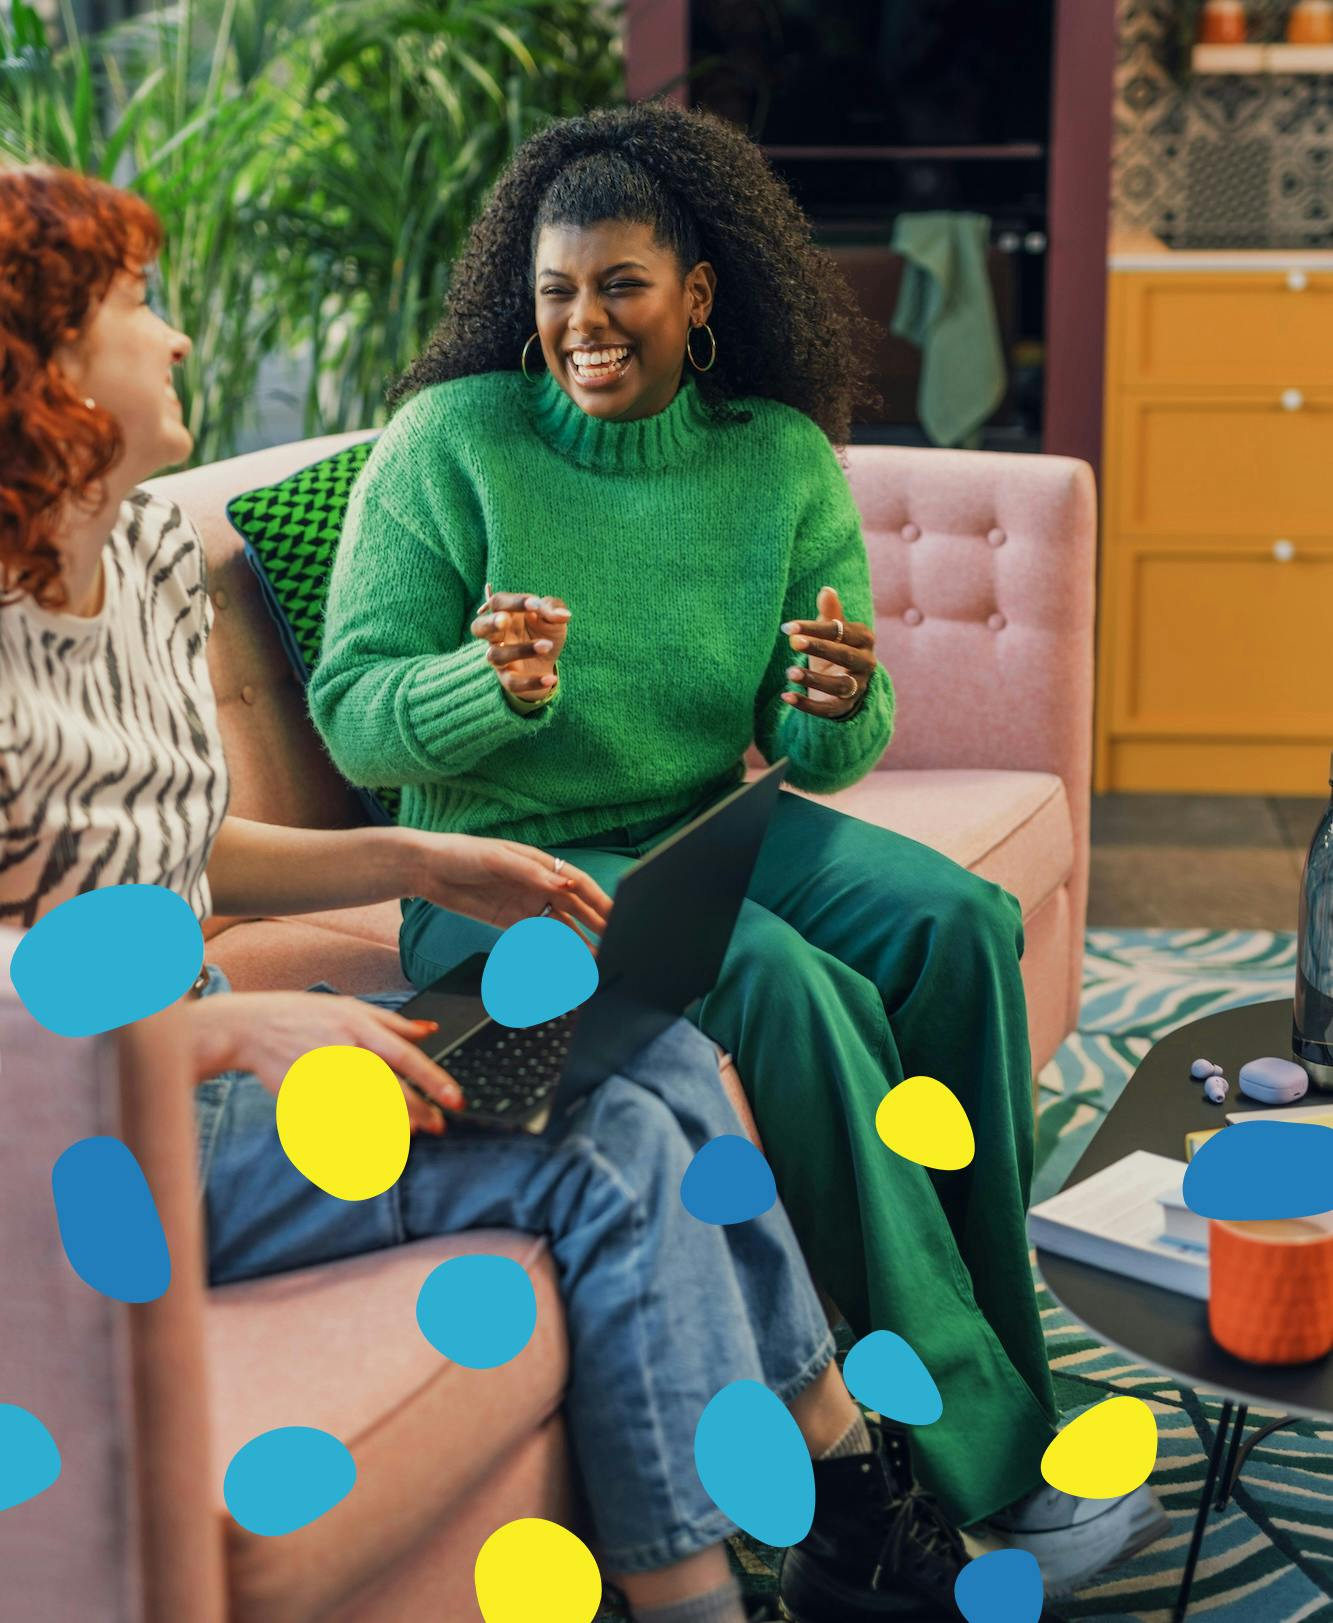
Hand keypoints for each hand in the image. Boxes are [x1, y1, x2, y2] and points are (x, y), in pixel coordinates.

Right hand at [186, 991, 463, 1136]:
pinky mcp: (304, 1094)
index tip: (455, 1099)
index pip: (405, 1056)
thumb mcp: (351, 1008)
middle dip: (417, 1110)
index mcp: (359, 1027)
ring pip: (362, 1106)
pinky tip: (371, 1144)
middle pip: (388, 1087)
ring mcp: (322, 1074)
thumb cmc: (305, 1015)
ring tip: (410, 1134)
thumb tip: (430, 1030)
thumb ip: (393, 1022)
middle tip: (438, 1126)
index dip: (433, 1079)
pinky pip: (334, 1120)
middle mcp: (344, 1050)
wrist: (251, 1027)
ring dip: (390, 1124)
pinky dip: (354, 1133)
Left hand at [410, 833, 610, 943]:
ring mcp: (527, 904)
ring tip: (594, 961)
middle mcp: (539, 884)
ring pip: (561, 926)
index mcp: (541, 864)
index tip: (616, 916)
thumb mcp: (498, 859)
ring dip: (578, 943)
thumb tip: (566, 884)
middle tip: (615, 943)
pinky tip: (566, 963)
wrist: (427, 870)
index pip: (579, 883)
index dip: (600, 900)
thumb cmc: (462, 854)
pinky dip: (554, 950)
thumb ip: (532, 873)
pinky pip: (539, 938)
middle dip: (596, 925)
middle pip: (576, 907)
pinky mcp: (511, 922)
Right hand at [471, 583, 569, 699]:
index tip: (535, 605)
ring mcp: (499, 658)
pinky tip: (552, 678)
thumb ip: (554, 610)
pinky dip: (532, 682)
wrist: (547, 661)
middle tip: (505, 620)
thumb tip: (564, 615)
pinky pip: (512, 683)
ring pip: (495, 656)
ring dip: (520, 650)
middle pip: (478, 627)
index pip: (499, 602)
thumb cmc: (544, 631)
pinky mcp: (507, 679)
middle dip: (490, 623)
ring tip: (547, 646)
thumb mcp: (552, 617)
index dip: (514, 602)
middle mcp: (496, 635)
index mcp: (504, 613)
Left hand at [780, 585, 875, 718]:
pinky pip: (827, 708)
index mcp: (864, 639)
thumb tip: (826, 589)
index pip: (842, 631)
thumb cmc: (835, 650)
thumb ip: (830, 614)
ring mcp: (858, 687)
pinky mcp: (845, 707)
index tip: (788, 627)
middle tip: (793, 643)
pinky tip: (786, 697)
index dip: (816, 629)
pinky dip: (807, 704)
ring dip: (814, 679)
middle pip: (844, 655)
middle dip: (819, 648)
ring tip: (790, 672)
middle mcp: (867, 663)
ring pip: (839, 685)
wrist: (847, 684)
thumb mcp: (833, 633)